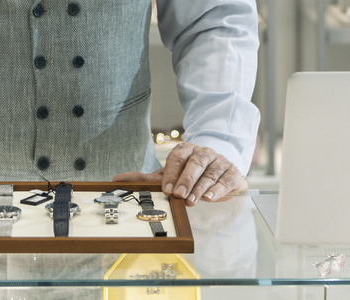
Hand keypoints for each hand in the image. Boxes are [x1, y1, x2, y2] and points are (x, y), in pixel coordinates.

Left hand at [113, 142, 244, 205]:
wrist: (218, 168)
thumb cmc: (190, 174)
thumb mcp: (169, 175)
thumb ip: (146, 178)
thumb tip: (116, 180)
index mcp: (186, 150)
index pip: (178, 156)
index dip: (172, 172)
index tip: (166, 189)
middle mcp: (204, 153)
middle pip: (196, 163)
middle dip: (187, 179)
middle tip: (180, 195)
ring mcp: (220, 162)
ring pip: (211, 173)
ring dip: (202, 187)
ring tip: (194, 200)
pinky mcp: (234, 174)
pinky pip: (227, 180)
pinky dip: (220, 189)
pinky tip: (211, 198)